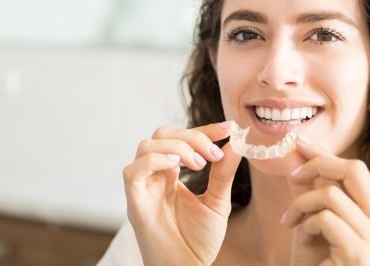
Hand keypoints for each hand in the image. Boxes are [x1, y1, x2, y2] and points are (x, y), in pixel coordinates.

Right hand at [122, 121, 241, 265]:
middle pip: (162, 135)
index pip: (181, 139)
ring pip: (146, 146)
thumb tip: (236, 143)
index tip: (229, 128)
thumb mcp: (218, 202)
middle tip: (214, 153)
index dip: (204, 129)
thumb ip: (223, 173)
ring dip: (177, 147)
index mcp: (171, 174)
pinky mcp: (134, 203)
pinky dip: (154, 160)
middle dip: (192, 136)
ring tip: (200, 164)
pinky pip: (133, 171)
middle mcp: (154, 177)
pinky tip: (177, 167)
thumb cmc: (198, 241)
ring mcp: (143, 188)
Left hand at [282, 137, 369, 265]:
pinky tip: (300, 238)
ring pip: (332, 194)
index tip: (298, 143)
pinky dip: (305, 223)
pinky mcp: (361, 253)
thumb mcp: (312, 216)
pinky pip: (326, 218)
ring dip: (302, 204)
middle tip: (293, 176)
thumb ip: (309, 185)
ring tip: (291, 221)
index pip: (355, 170)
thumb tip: (297, 148)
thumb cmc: (316, 261)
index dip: (325, 154)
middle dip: (318, 165)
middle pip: (354, 170)